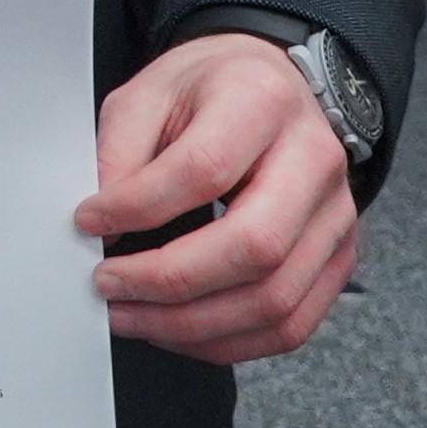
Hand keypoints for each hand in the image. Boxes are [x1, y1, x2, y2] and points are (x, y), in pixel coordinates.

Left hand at [80, 33, 360, 364]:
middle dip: (169, 280)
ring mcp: (337, 216)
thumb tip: (99, 224)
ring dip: (194, 323)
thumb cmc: (209, 89)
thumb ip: (120, 151)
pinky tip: (179, 330)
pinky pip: (294, 323)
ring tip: (132, 317)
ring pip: (276, 298)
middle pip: (253, 246)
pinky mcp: (338, 258)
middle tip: (108, 285)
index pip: (204, 170)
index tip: (88, 223)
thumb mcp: (149, 91)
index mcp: (262, 103)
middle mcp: (315, 161)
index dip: (139, 207)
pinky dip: (231, 341)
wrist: (273, 86)